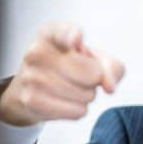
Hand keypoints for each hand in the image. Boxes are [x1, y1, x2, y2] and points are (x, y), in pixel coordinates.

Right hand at [0, 23, 124, 125]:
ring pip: (85, 96)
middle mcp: (37, 51)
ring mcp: (31, 76)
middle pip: (90, 74)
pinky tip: (65, 101)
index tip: (76, 41)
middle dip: (94, 80)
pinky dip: (78, 110)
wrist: (32, 88)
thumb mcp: (93, 58)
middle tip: (80, 76)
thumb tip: (109, 87)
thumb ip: (112, 67)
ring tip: (71, 88)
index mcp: (51, 33)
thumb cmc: (68, 67)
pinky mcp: (31, 100)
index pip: (64, 32)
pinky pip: (76, 111)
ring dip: (86, 97)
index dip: (73, 36)